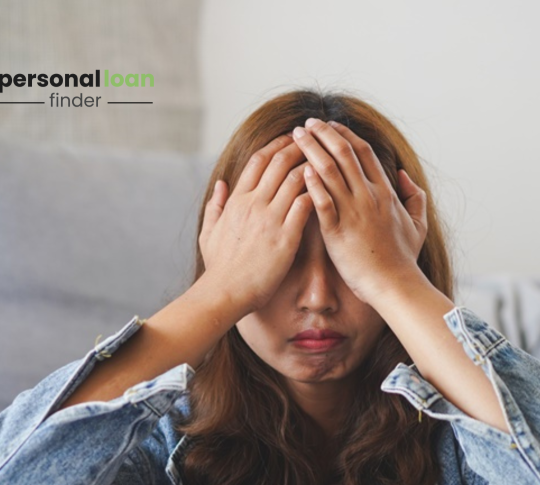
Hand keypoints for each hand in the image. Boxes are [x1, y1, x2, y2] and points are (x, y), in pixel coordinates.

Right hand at [199, 134, 313, 312]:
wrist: (226, 292)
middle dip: (299, 147)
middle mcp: (254, 203)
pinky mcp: (286, 237)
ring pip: (296, 178)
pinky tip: (329, 189)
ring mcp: (270, 219)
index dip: (276, 145)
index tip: (290, 138)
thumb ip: (215, 205)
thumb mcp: (209, 231)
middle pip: (280, 162)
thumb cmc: (219, 266)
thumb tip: (221, 184)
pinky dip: (318, 192)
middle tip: (315, 141)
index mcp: (237, 200)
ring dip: (313, 165)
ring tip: (327, 161)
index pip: (258, 160)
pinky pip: (305, 205)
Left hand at [292, 118, 427, 304]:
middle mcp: (368, 196)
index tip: (331, 125)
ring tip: (296, 137)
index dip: (345, 134)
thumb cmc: (403, 258)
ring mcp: (353, 212)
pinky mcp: (337, 231)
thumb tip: (404, 175)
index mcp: (385, 192)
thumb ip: (415, 196)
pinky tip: (300, 170)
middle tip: (307, 123)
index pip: (364, 152)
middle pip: (344, 153)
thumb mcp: (418, 223)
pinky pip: (322, 202)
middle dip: (323, 134)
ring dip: (311, 150)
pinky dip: (311, 184)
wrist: (394, 284)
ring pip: (330, 171)